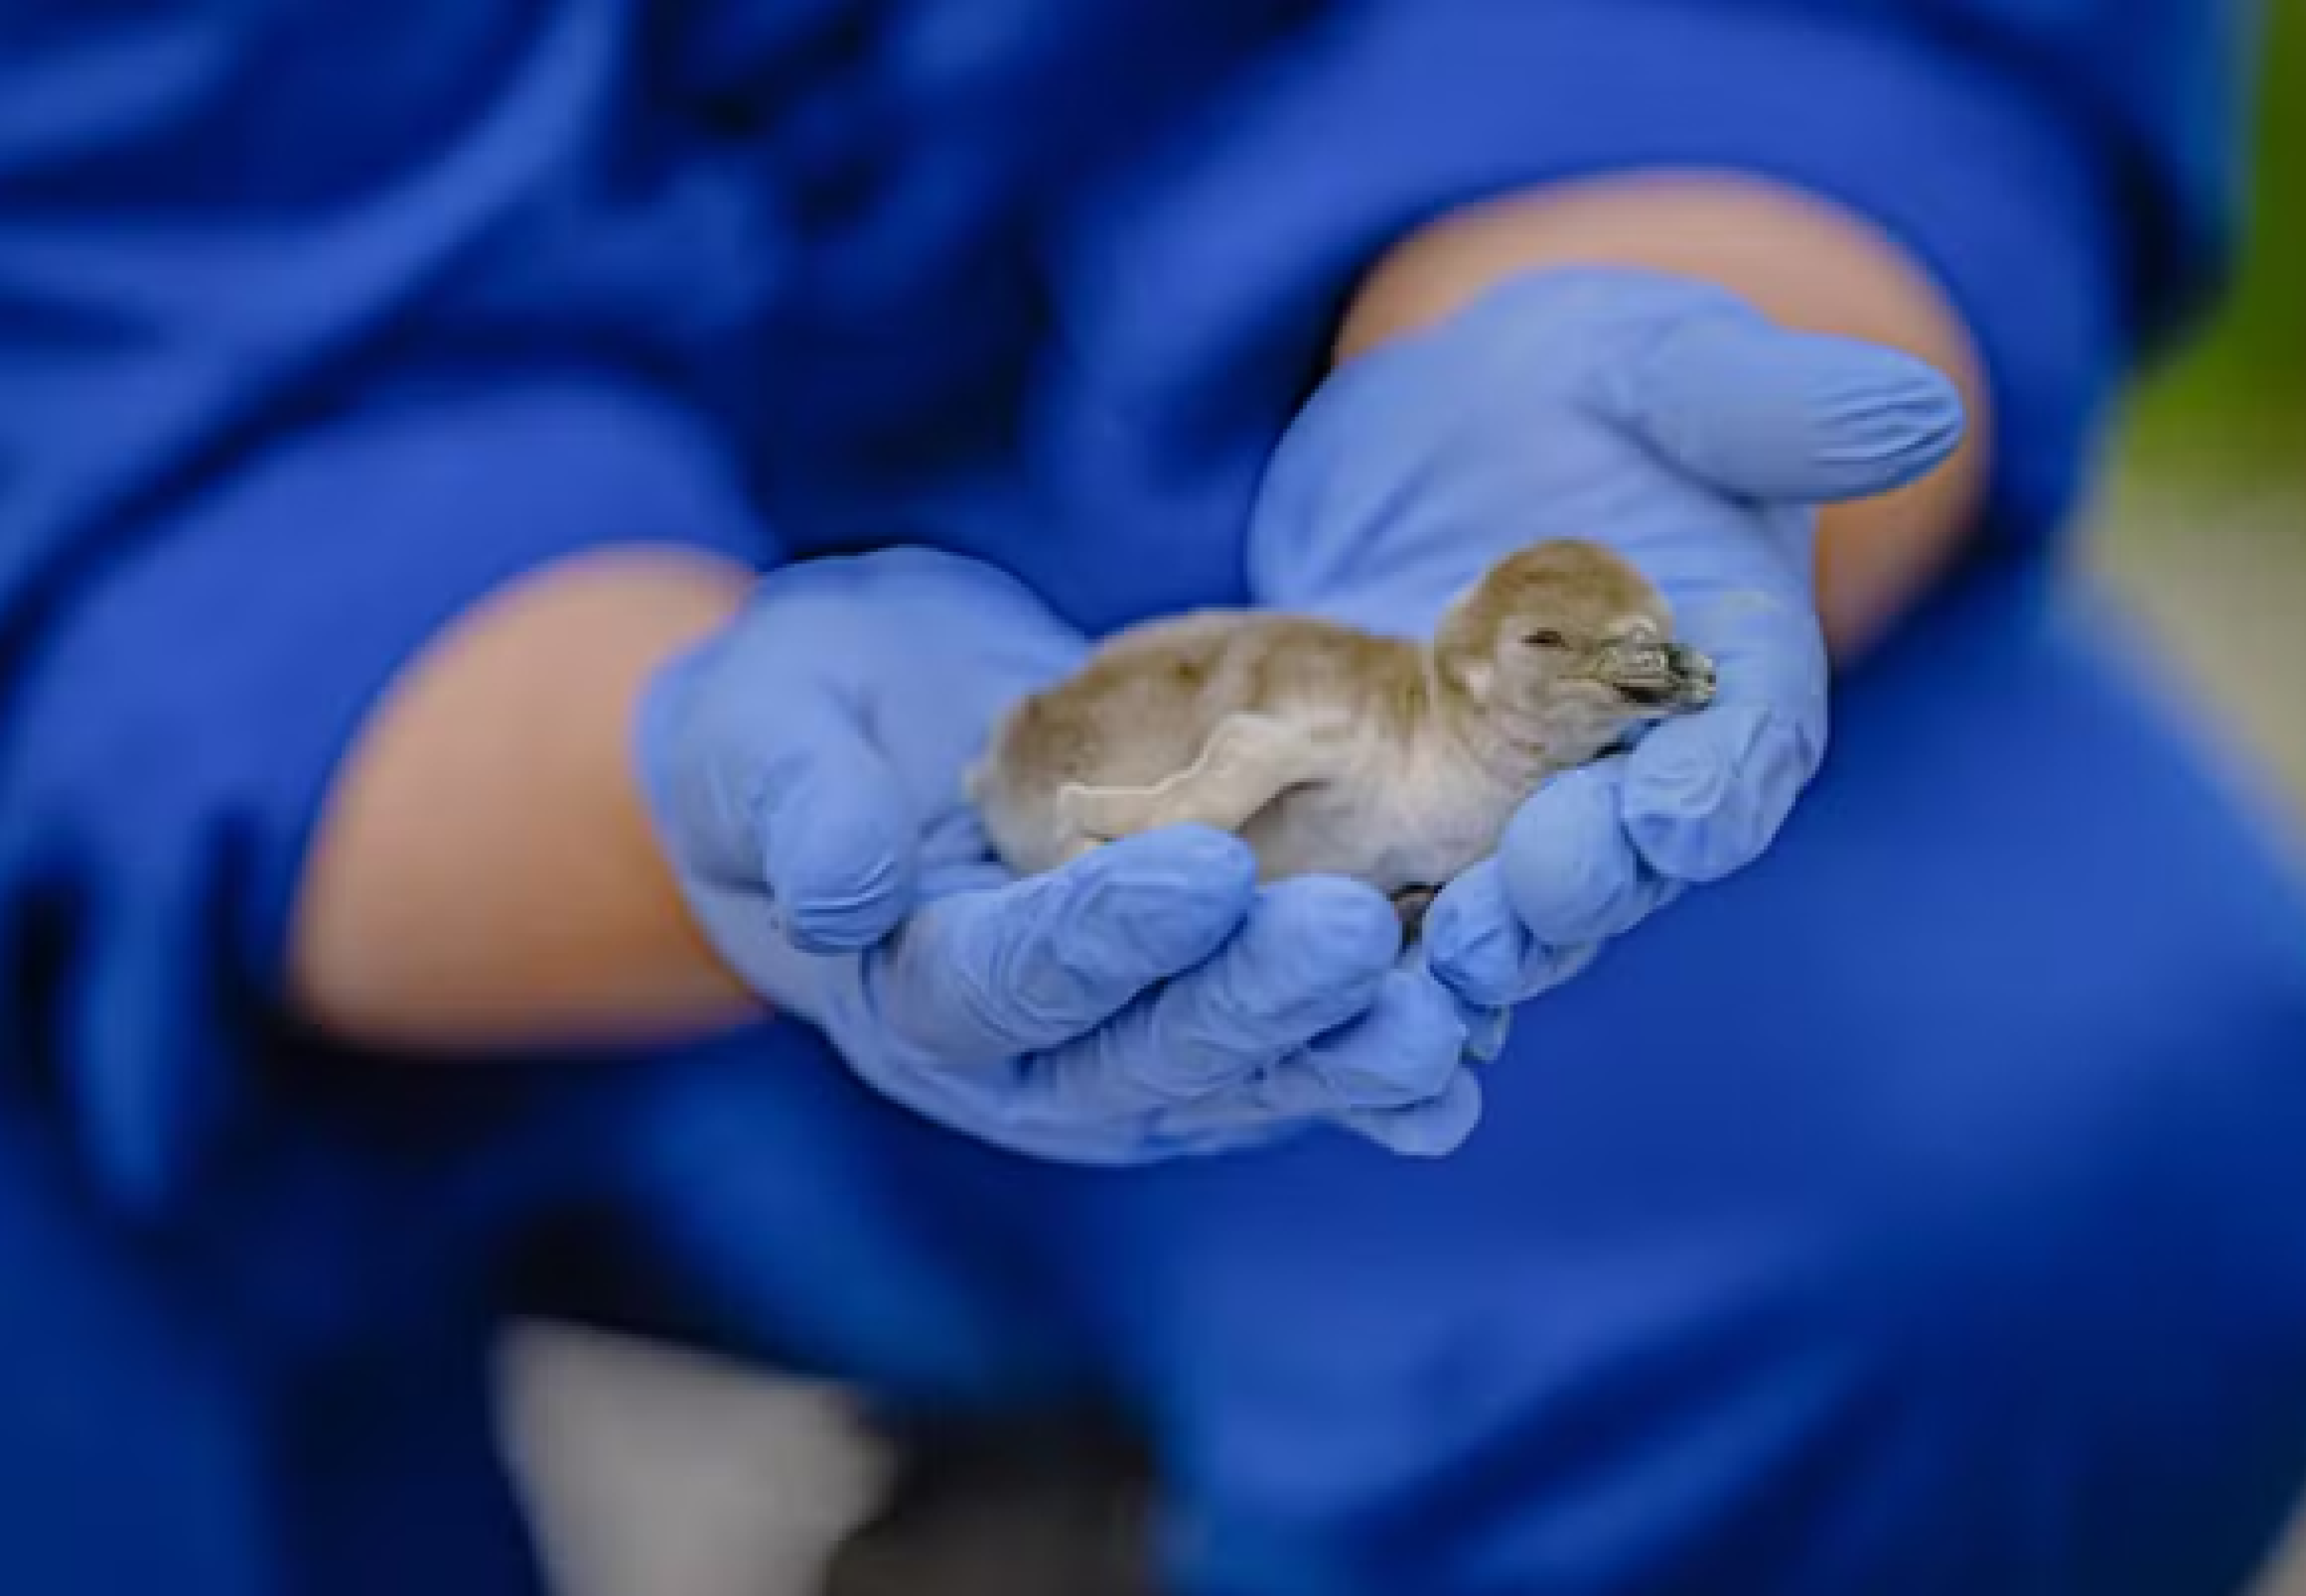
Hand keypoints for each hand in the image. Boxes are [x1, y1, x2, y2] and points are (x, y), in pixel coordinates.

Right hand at [634, 549, 1479, 1161]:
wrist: (878, 736)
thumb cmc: (805, 721)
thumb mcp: (761, 731)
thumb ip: (797, 806)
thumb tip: (844, 895)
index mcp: (910, 990)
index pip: (1011, 981)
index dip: (1108, 936)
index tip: (1212, 870)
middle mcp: (1022, 1061)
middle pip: (1145, 1052)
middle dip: (1257, 998)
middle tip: (1361, 936)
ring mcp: (1117, 1061)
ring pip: (1236, 1076)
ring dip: (1341, 1050)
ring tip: (1444, 1014)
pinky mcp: (1196, 1028)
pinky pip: (1290, 1061)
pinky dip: (1374, 1068)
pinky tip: (1467, 1052)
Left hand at [1247, 267, 1964, 1006]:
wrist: (1453, 437)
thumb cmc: (1596, 386)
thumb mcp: (1671, 367)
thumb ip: (1773, 406)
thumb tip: (1920, 408)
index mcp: (1737, 677)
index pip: (1747, 753)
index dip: (1714, 791)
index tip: (1675, 815)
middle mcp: (1643, 777)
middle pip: (1629, 860)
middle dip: (1583, 887)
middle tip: (1529, 898)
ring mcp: (1529, 822)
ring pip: (1520, 911)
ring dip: (1484, 944)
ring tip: (1435, 953)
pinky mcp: (1423, 838)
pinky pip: (1410, 912)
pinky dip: (1384, 958)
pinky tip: (1331, 993)